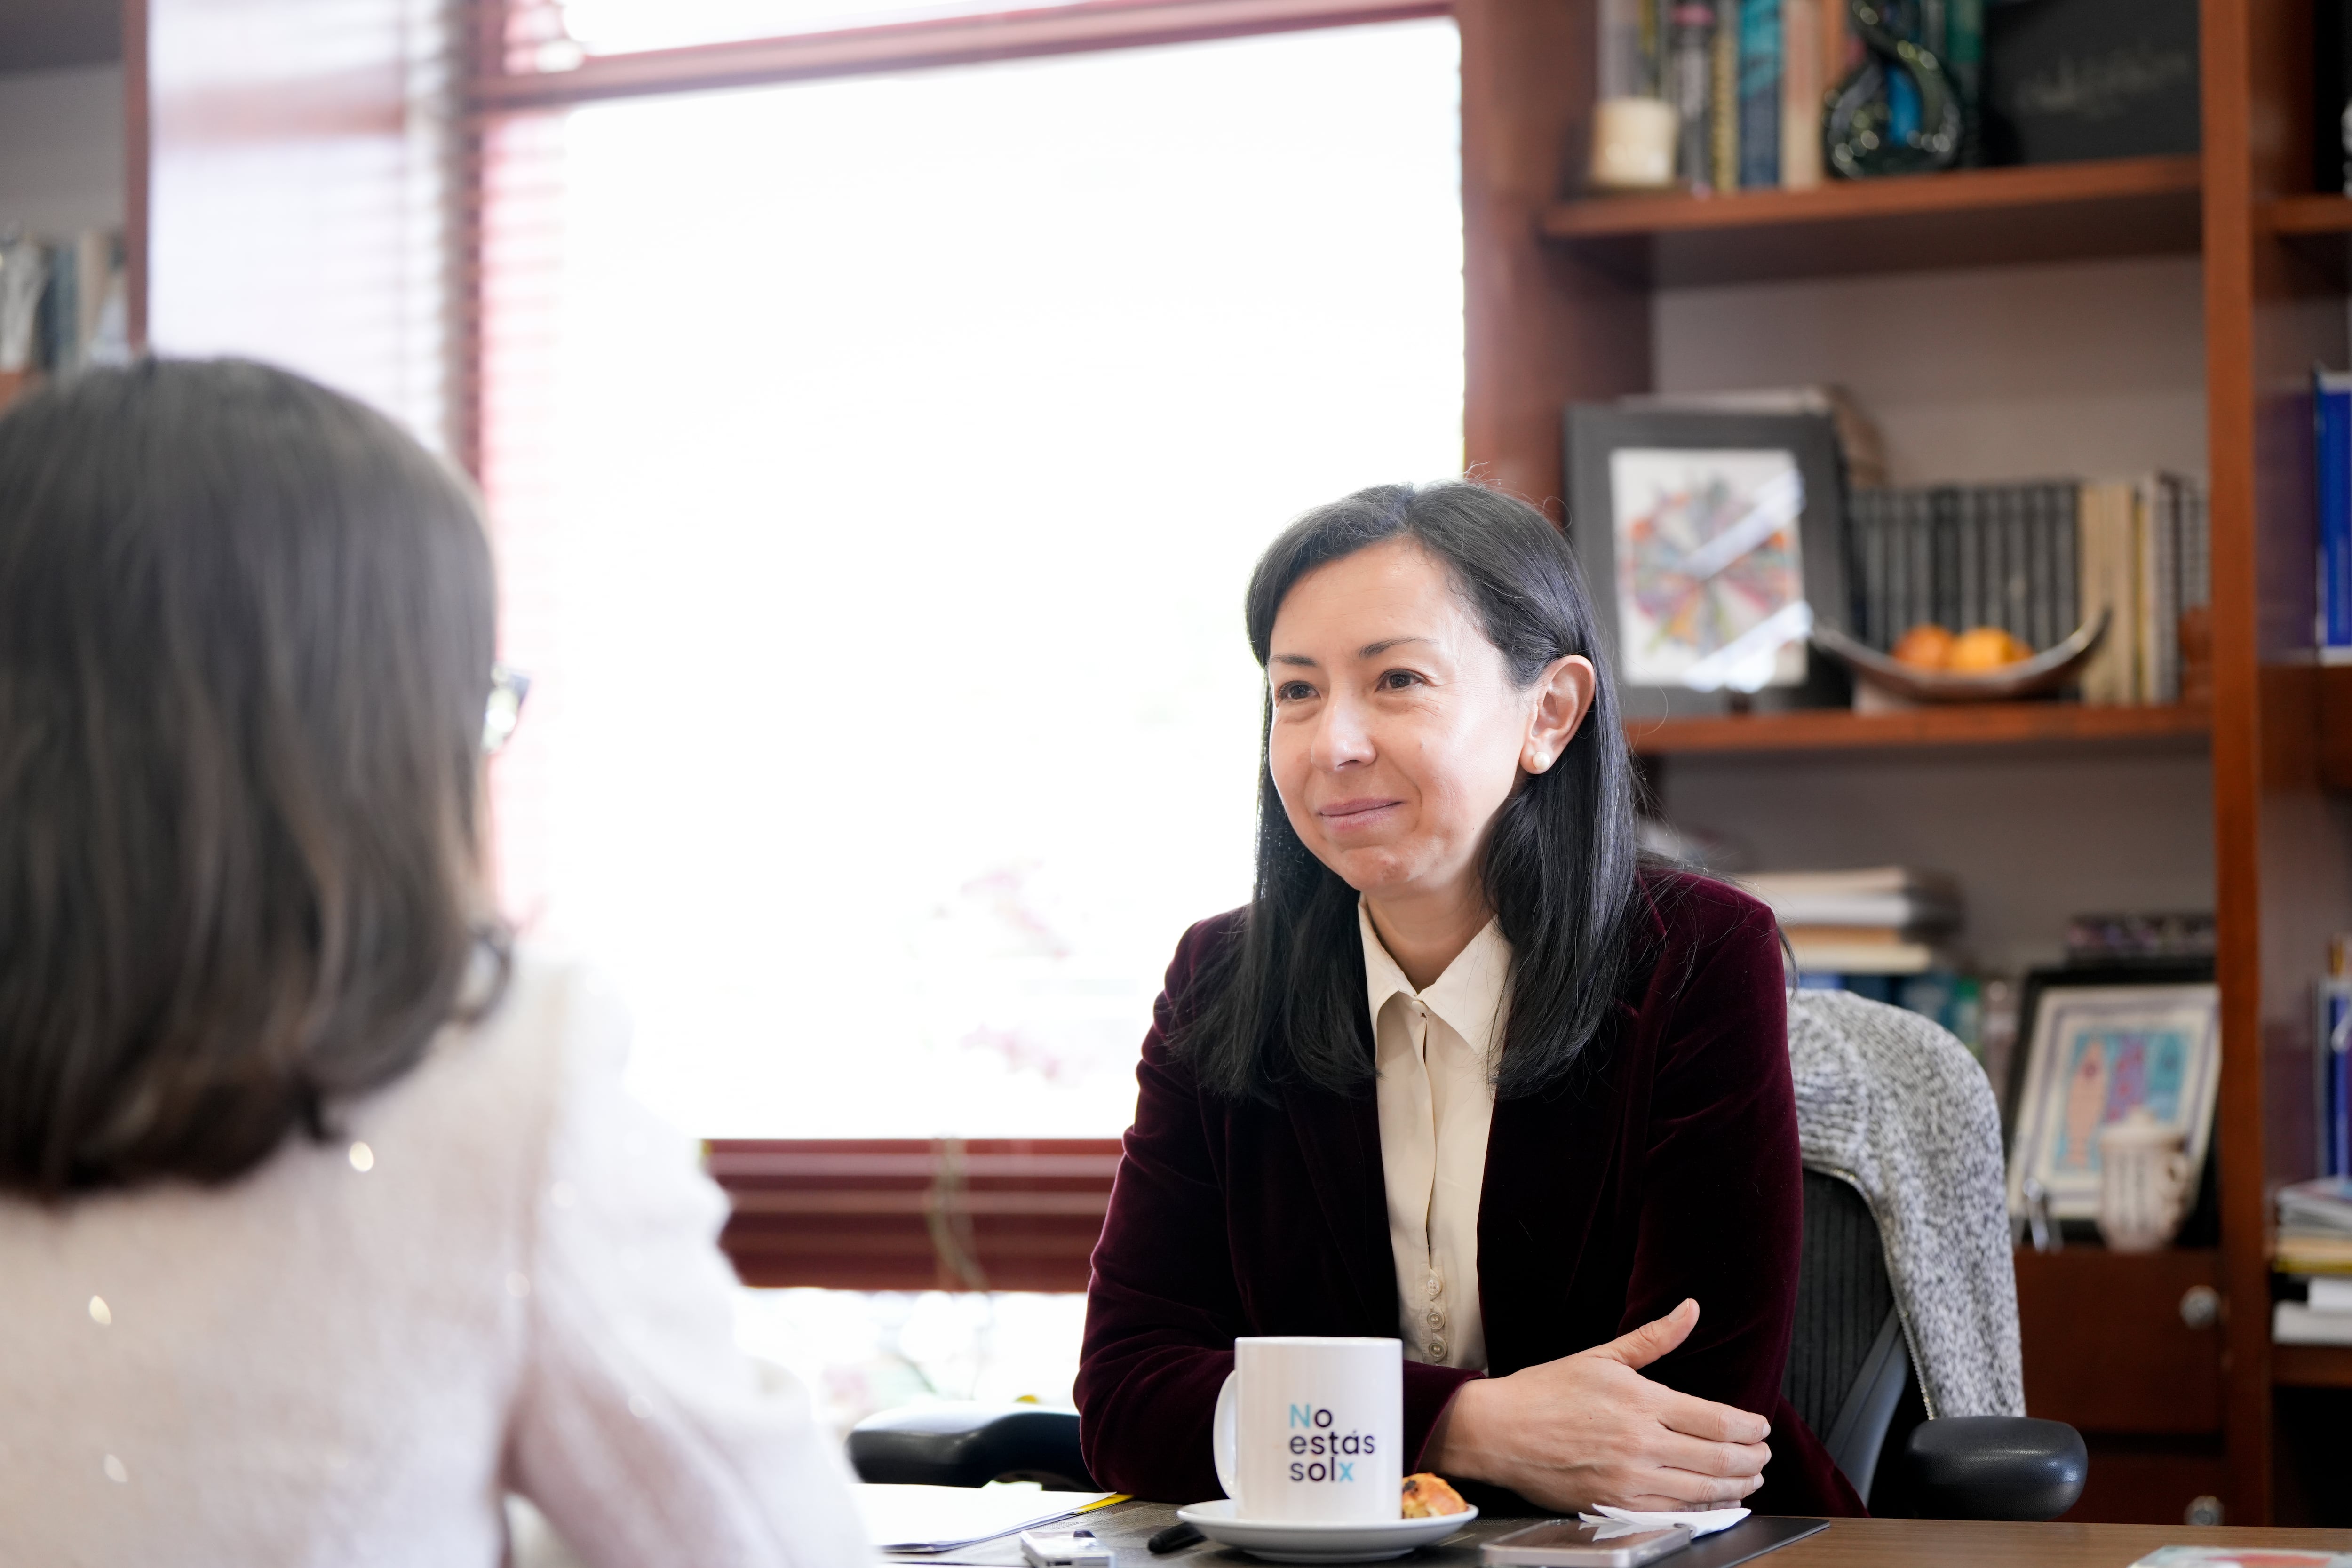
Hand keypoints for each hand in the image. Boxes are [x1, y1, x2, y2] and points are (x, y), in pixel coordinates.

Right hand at [1420, 1299, 1770, 1512]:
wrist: (1497, 1432)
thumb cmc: (1544, 1392)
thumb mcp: (1601, 1356)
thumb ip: (1653, 1338)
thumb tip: (1690, 1309)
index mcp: (1641, 1401)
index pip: (1716, 1420)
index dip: (1748, 1427)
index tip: (1760, 1427)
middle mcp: (1641, 1443)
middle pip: (1718, 1458)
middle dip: (1752, 1459)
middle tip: (1764, 1455)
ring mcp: (1629, 1479)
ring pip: (1702, 1490)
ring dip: (1737, 1486)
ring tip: (1750, 1479)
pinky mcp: (1615, 1505)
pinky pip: (1675, 1513)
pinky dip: (1704, 1510)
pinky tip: (1716, 1503)